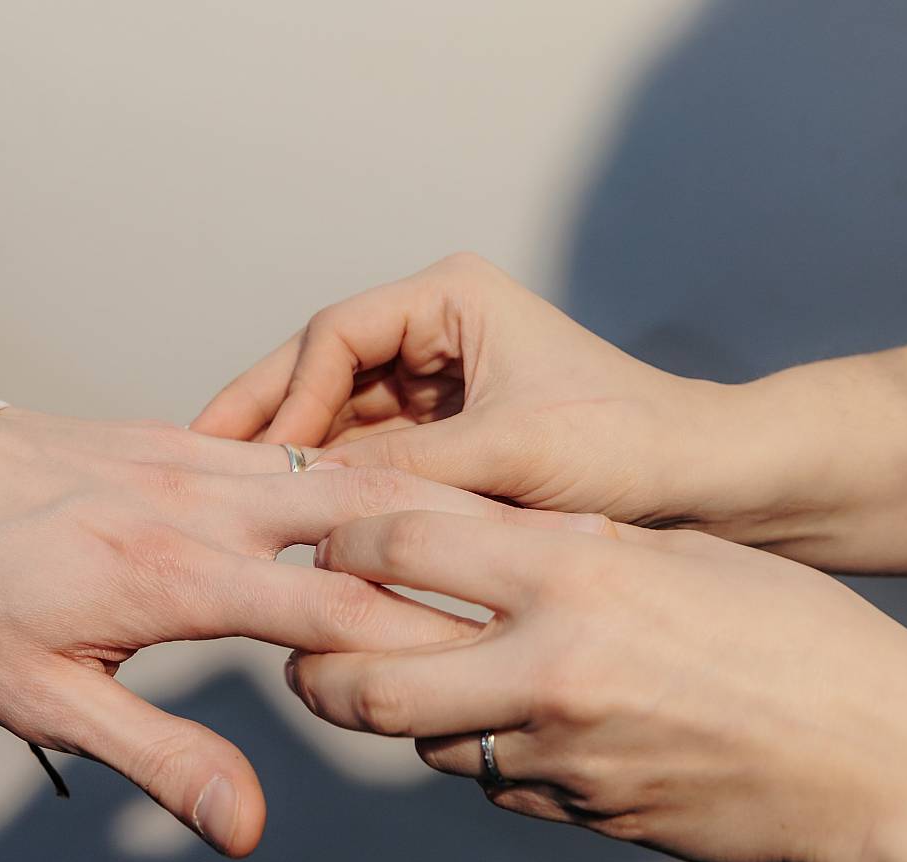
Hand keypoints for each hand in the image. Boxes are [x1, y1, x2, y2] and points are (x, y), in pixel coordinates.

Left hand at [0, 408, 599, 856]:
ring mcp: (186, 459)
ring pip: (328, 467)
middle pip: (357, 511)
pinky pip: (280, 446)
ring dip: (410, 495)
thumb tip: (244, 823)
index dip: (421, 631)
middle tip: (537, 563)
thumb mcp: (43, 701)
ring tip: (490, 520)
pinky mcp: (168, 438)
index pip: (334, 603)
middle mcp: (198, 501)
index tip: (497, 651)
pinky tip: (379, 483)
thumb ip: (156, 757)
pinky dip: (343, 466)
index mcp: (175, 573)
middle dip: (449, 540)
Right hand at [194, 253, 745, 531]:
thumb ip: (404, 473)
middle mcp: (432, 329)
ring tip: (232, 502)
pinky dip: (330, 484)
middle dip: (264, 419)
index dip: (283, 394)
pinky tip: (292, 519)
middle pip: (317, 369)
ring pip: (333, 414)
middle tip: (199, 467)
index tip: (257, 457)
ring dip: (291, 457)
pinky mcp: (439, 432)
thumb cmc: (630, 443)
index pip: (333, 335)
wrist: (707, 480)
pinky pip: (364, 452)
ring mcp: (432, 382)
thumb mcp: (508, 454)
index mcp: (450, 296)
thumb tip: (309, 509)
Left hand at [284, 511, 906, 861]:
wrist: (872, 756)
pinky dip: (479, 751)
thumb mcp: (667, 552)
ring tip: (400, 681)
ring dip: (400, 712)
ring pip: (422, 739)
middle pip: (368, 677)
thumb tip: (463, 542)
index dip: (339, 537)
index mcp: (573, 575)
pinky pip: (491, 781)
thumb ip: (557, 549)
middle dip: (312, 666)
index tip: (324, 541)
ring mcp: (560, 754)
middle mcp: (550, 667)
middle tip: (300, 652)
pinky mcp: (576, 812)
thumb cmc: (788, 635)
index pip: (402, 542)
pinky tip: (505, 725)